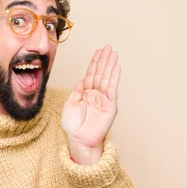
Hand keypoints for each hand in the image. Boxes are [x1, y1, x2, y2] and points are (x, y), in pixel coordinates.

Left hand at [61, 44, 120, 164]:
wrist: (78, 140)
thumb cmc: (72, 126)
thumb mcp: (70, 103)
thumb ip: (77, 90)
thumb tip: (82, 78)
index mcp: (85, 93)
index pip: (91, 74)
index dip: (94, 62)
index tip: (98, 51)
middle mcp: (95, 94)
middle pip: (100, 73)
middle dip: (104, 60)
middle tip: (108, 47)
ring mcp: (103, 99)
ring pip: (107, 78)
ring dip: (110, 65)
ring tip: (114, 53)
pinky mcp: (110, 106)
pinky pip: (112, 89)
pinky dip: (114, 78)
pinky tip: (116, 68)